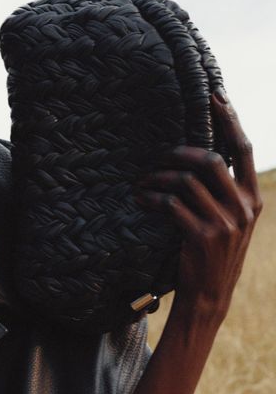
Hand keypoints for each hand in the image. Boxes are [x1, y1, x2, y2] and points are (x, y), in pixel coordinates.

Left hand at [136, 92, 261, 324]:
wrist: (208, 297)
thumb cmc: (211, 255)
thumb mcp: (229, 222)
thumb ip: (224, 193)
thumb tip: (200, 158)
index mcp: (252, 199)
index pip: (243, 150)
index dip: (230, 120)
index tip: (215, 96)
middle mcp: (244, 208)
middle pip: (210, 160)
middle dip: (178, 153)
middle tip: (157, 156)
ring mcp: (224, 223)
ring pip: (186, 181)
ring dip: (158, 177)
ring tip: (143, 183)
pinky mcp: (202, 237)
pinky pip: (172, 204)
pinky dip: (152, 198)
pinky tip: (142, 199)